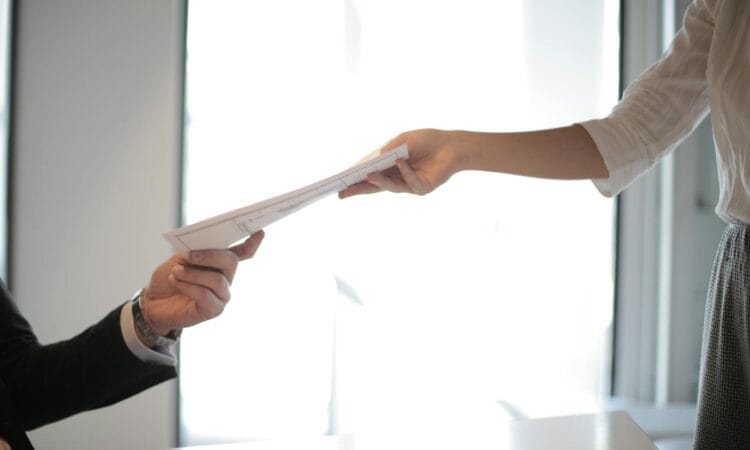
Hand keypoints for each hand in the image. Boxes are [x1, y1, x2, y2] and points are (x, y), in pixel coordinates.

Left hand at [140, 230, 264, 335]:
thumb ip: (195, 250)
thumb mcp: (180, 257)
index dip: (252, 243)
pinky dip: (188, 286)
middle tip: (189, 256)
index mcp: (220, 262)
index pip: (242, 252)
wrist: (153, 301)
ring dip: (193, 274)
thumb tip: (204, 244)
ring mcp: (222, 295)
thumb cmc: (169, 277)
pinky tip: (176, 282)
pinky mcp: (214, 309)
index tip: (259, 232)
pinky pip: (205, 295)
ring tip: (176, 272)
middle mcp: (226, 278)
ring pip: (217, 280)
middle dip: (210, 256)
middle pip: (231, 262)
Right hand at [338, 129, 461, 197]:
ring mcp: (409, 185)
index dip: (356, 180)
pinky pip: (410, 181)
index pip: (370, 176)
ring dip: (378, 181)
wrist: (452, 145)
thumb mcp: (403, 140)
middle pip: (375, 186)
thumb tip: (374, 160)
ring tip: (367, 176)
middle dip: (359, 189)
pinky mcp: (422, 188)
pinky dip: (404, 171)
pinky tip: (399, 162)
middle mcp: (397, 178)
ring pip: (390, 186)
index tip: (341, 184)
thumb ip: (388, 150)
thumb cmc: (427, 140)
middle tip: (343, 193)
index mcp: (390, 167)